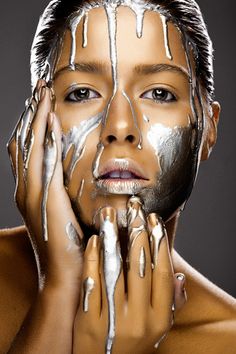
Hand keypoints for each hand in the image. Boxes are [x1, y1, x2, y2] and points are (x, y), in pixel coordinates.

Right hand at [7, 80, 83, 289]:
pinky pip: (43, 158)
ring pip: (28, 144)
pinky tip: (51, 117)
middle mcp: (25, 188)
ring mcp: (31, 192)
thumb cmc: (70, 245)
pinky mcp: (45, 197)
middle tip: (40, 87)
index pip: (26, 149)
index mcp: (30, 191)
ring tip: (43, 92)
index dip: (31, 123)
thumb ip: (63, 193)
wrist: (66, 274)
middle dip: (31, 112)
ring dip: (36, 116)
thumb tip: (72, 175)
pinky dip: (45, 135)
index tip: (41, 102)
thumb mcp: (64, 213)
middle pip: (22, 140)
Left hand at [73, 197, 185, 353]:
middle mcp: (139, 319)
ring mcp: (112, 321)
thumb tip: (180, 277)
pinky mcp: (88, 323)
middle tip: (134, 207)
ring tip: (111, 215)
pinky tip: (94, 240)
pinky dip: (92, 259)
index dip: (158, 242)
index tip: (153, 218)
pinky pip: (91, 283)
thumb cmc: (131, 344)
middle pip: (140, 266)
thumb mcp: (157, 329)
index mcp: (159, 318)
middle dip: (137, 231)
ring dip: (113, 238)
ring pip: (114, 270)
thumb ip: (170, 303)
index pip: (162, 271)